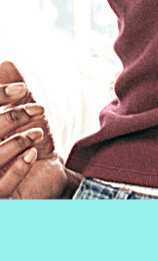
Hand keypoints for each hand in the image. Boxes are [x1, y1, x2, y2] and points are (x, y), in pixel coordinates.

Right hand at [0, 62, 68, 199]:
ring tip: (38, 134)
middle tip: (38, 109)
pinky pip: (0, 185)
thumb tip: (7, 63)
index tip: (23, 89)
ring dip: (15, 142)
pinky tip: (31, 154)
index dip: (0, 97)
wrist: (49, 180)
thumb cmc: (30, 144)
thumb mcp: (24, 116)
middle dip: (12, 118)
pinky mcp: (1, 197)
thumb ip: (13, 90)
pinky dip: (16, 167)